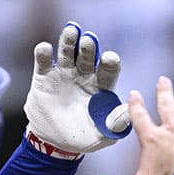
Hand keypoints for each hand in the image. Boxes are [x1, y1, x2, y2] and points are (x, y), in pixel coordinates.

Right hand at [24, 22, 130, 158]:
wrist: (53, 142)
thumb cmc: (83, 137)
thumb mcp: (102, 135)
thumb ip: (116, 124)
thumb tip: (129, 112)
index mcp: (101, 86)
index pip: (109, 69)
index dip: (110, 62)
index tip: (109, 58)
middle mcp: (84, 75)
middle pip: (88, 56)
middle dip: (89, 47)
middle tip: (89, 40)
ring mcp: (64, 74)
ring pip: (67, 52)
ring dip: (69, 41)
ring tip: (71, 31)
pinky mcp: (44, 77)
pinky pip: (43, 62)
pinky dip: (44, 53)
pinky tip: (45, 49)